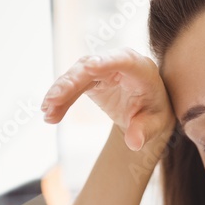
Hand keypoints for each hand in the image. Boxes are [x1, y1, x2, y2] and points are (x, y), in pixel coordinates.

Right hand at [41, 49, 175, 153]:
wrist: (148, 110)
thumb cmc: (155, 113)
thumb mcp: (157, 125)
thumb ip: (145, 131)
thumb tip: (134, 143)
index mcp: (140, 69)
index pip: (123, 61)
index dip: (106, 62)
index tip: (90, 65)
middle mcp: (119, 63)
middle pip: (91, 67)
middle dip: (71, 82)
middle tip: (53, 100)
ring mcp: (102, 68)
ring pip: (77, 75)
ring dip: (60, 92)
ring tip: (47, 112)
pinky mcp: (90, 78)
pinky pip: (72, 86)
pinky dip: (61, 100)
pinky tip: (50, 114)